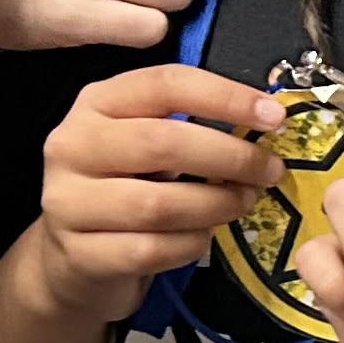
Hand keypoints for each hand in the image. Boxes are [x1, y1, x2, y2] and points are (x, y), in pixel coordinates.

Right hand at [22, 65, 286, 319]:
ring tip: (243, 202)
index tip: (275, 117)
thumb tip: (267, 120)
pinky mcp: (79, 254)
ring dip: (216, 204)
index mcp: (96, 103)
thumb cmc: (125, 188)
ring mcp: (68, 202)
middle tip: (269, 171)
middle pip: (162, 142)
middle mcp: (73, 145)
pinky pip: (150, 250)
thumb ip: (190, 124)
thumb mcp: (146, 142)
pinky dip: (190, 244)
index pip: (165, 84)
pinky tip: (204, 237)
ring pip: (158, 204)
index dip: (226, 96)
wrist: (72, 257)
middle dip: (230, 157)